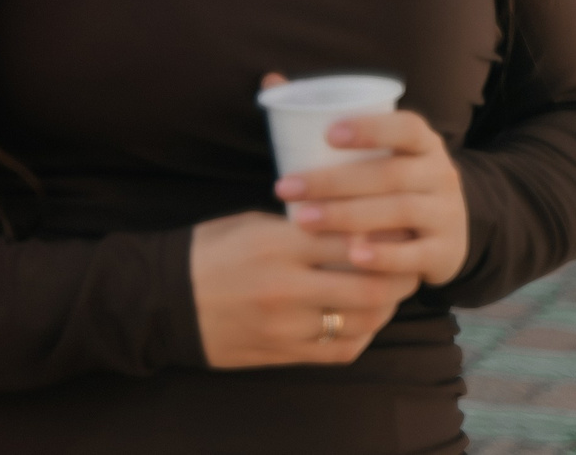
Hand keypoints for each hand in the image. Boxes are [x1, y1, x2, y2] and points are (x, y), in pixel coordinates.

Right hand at [190, 211, 419, 368]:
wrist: (165, 301)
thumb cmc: (208, 251)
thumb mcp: (251, 224)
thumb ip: (300, 226)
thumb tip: (350, 222)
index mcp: (278, 244)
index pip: (352, 238)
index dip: (385, 234)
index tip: (400, 225)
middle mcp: (287, 286)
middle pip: (370, 286)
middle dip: (399, 275)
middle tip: (410, 262)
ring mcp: (287, 326)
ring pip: (362, 321)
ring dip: (386, 306)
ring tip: (391, 290)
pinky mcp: (284, 353)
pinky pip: (340, 349)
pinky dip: (361, 334)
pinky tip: (365, 320)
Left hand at [275, 106, 469, 286]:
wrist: (444, 233)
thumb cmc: (391, 180)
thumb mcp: (377, 150)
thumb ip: (327, 117)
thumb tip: (272, 79)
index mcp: (424, 143)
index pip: (407, 127)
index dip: (371, 128)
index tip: (327, 134)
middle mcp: (442, 174)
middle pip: (391, 174)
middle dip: (333, 181)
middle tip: (285, 187)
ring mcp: (447, 215)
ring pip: (399, 211)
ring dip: (347, 216)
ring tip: (301, 220)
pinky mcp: (446, 253)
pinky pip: (415, 255)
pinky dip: (384, 257)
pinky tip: (351, 257)